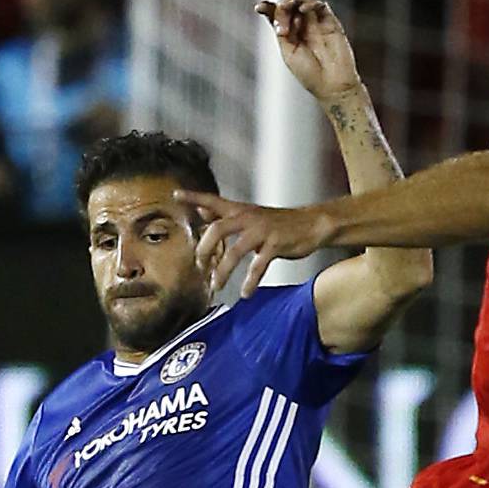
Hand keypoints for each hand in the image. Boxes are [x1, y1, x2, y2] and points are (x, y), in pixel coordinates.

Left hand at [177, 189, 334, 295]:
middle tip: (199, 266)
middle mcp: (249, 217)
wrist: (312, 224)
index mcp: (240, 210)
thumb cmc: (278, 223)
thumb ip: (225, 214)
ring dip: (223, 270)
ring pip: (236, 250)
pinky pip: (259, 265)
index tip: (176, 195)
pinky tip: (246, 293)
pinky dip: (251, 281)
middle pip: (218, 229)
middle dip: (205, 249)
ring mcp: (263, 230)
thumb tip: (201, 210)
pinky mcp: (277, 244)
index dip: (194, 197)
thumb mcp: (250, 215)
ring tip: (217, 285)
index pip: (213, 200)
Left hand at [258, 0, 362, 102]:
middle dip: (281, 6)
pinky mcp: (330, 22)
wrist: (332, 84)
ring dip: (293, 0)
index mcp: (289, 35)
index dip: (268, 8)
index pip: (276, 15)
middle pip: (288, 5)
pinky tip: (304, 9)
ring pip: (303, 0)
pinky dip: (311, 3)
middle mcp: (302, 27)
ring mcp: (316, 24)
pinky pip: (320, 5)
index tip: (259, 7)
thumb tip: (277, 12)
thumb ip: (282, 32)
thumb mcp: (288, 53)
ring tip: (288, 8)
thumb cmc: (310, 74)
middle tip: (281, 15)